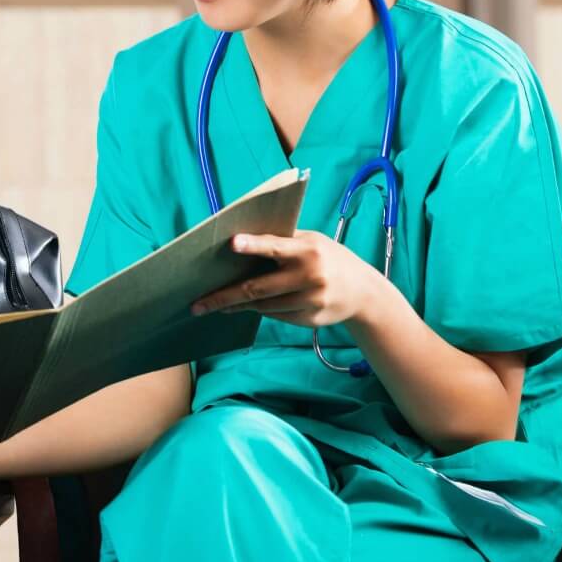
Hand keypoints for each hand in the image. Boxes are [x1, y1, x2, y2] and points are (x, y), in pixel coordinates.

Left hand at [191, 231, 386, 327]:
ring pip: (263, 306)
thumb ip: (282, 243)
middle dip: (224, 297)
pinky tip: (241, 307)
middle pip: (258, 289)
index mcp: (308, 251)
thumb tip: (239, 244)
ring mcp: (310, 301)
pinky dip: (257, 309)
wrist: (364, 292)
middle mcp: (310, 277)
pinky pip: (274, 315)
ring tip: (212, 305)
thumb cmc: (327, 258)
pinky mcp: (309, 319)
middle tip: (197, 304)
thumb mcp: (312, 242)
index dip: (253, 245)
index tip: (231, 244)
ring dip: (235, 306)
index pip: (275, 246)